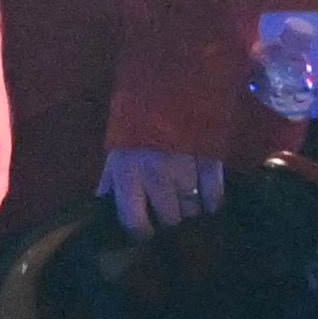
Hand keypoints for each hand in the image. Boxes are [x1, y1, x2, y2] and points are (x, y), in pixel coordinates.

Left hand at [100, 133, 233, 234]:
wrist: (169, 86)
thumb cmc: (136, 126)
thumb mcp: (116, 153)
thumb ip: (109, 184)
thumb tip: (103, 211)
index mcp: (129, 175)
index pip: (135, 222)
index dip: (141, 232)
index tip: (146, 232)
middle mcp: (157, 177)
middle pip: (169, 219)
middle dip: (168, 219)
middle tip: (168, 209)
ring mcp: (186, 170)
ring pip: (192, 210)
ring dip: (189, 208)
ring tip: (186, 199)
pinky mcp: (210, 161)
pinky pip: (215, 196)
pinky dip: (212, 201)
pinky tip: (207, 198)